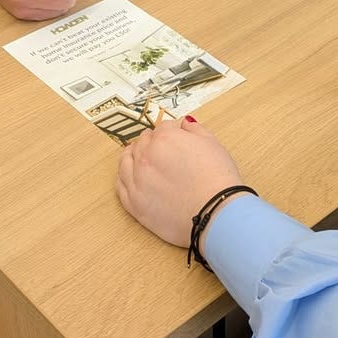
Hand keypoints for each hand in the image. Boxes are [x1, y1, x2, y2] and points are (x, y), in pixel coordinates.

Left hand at [117, 118, 241, 248]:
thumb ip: (194, 129)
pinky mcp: (134, 204)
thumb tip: (185, 124)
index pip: (163, 128)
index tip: (175, 136)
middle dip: (152, 142)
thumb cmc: (217, 180)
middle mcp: (145, 157)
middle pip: (143, 142)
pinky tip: (128, 176)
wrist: (214, 213)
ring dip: (132, 155)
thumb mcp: (211, 143)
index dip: (171, 131)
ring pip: (126, 161)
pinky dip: (123, 177)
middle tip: (160, 147)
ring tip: (137, 156)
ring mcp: (136, 181)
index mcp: (164, 139)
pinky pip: (120, 185)